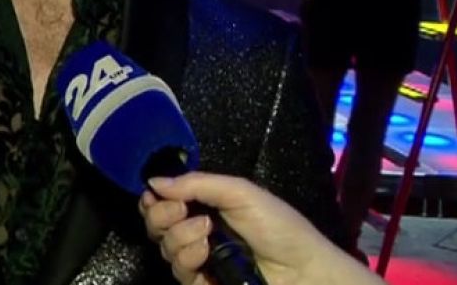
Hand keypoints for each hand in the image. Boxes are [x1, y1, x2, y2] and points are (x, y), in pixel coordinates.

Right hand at [138, 173, 378, 284]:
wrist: (304, 271)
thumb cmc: (278, 227)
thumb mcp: (240, 193)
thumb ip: (197, 184)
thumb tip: (152, 182)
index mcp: (204, 207)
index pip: (162, 203)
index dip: (153, 199)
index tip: (156, 194)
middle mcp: (196, 233)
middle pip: (155, 226)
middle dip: (162, 215)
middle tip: (181, 210)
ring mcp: (199, 261)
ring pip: (165, 249)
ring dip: (180, 237)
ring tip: (207, 234)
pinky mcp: (203, 284)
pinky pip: (179, 274)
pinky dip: (188, 259)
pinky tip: (205, 254)